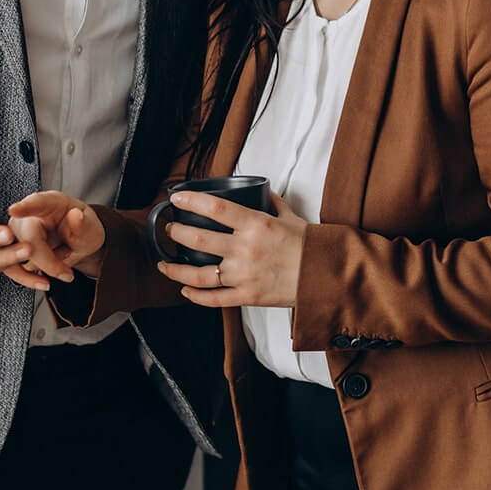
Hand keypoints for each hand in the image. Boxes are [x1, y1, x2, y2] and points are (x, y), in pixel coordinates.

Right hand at [6, 191, 106, 278]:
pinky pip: (12, 270)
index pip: (37, 203)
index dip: (25, 207)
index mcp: (50, 203)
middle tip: (68, 274)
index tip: (14, 210)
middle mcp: (28, 216)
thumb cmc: (83, 231)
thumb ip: (84, 224)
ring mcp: (17, 234)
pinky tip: (48, 277)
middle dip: (46, 259)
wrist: (77, 246)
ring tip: (62, 262)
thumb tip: (75, 215)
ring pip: (18, 257)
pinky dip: (32, 279)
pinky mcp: (11, 252)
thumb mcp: (91, 227)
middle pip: (27, 238)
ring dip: (44, 267)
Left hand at [158, 191, 306, 307]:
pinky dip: (195, 295)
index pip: (216, 208)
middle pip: (199, 239)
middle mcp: (246, 249)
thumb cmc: (309, 245)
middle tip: (170, 228)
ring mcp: (244, 275)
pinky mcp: (247, 296)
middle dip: (177, 232)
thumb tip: (261, 191)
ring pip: (199, 273)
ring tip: (164, 263)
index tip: (177, 198)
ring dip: (176, 267)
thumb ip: (271, 202)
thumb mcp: (289, 216)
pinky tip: (185, 289)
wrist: (326, 276)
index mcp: (256, 224)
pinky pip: (214, 298)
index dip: (192, 201)